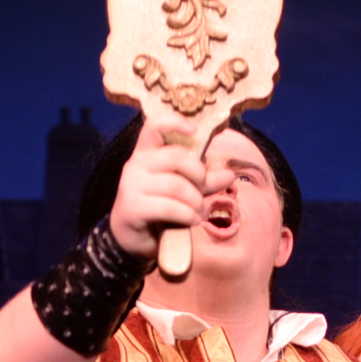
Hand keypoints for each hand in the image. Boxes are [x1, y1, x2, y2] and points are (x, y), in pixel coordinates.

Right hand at [107, 134, 210, 260]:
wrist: (132, 239)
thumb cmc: (158, 209)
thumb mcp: (183, 191)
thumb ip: (203, 181)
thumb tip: (229, 174)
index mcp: (146, 153)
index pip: (154, 126)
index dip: (175, 122)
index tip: (194, 131)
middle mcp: (135, 164)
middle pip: (175, 156)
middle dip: (198, 175)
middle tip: (202, 191)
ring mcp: (131, 185)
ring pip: (175, 185)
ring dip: (195, 201)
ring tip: (198, 212)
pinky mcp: (132, 207)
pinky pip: (168, 207)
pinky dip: (186, 215)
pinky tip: (191, 221)